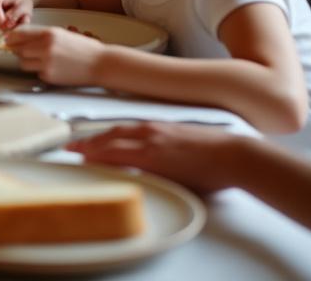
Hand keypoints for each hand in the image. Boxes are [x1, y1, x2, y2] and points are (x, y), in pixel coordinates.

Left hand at [4, 25, 104, 84]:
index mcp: (49, 33)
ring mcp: (46, 63)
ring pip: (23, 63)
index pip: (19, 34)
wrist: (101, 63)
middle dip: (18, 51)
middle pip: (18, 50)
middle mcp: (45, 47)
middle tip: (23, 51)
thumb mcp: (62, 34)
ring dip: (27, 61)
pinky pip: (36, 73)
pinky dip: (40, 71)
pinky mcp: (49, 76)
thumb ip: (42, 35)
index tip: (8, 40)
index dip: (11, 38)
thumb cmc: (84, 48)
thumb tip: (21, 38)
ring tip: (39, 60)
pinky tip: (53, 68)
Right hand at [67, 122, 244, 194]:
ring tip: (91, 140)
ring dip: (103, 134)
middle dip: (89, 143)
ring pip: (122, 129)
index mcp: (148, 153)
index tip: (75, 156)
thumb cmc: (211, 174)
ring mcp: (159, 128)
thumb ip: (148, 179)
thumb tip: (130, 179)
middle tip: (73, 147)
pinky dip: (121, 130)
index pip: (109, 152)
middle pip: (111, 137)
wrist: (237, 156)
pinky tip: (121, 133)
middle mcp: (150, 136)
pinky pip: (136, 125)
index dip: (90, 154)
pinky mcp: (168, 125)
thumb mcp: (175, 185)